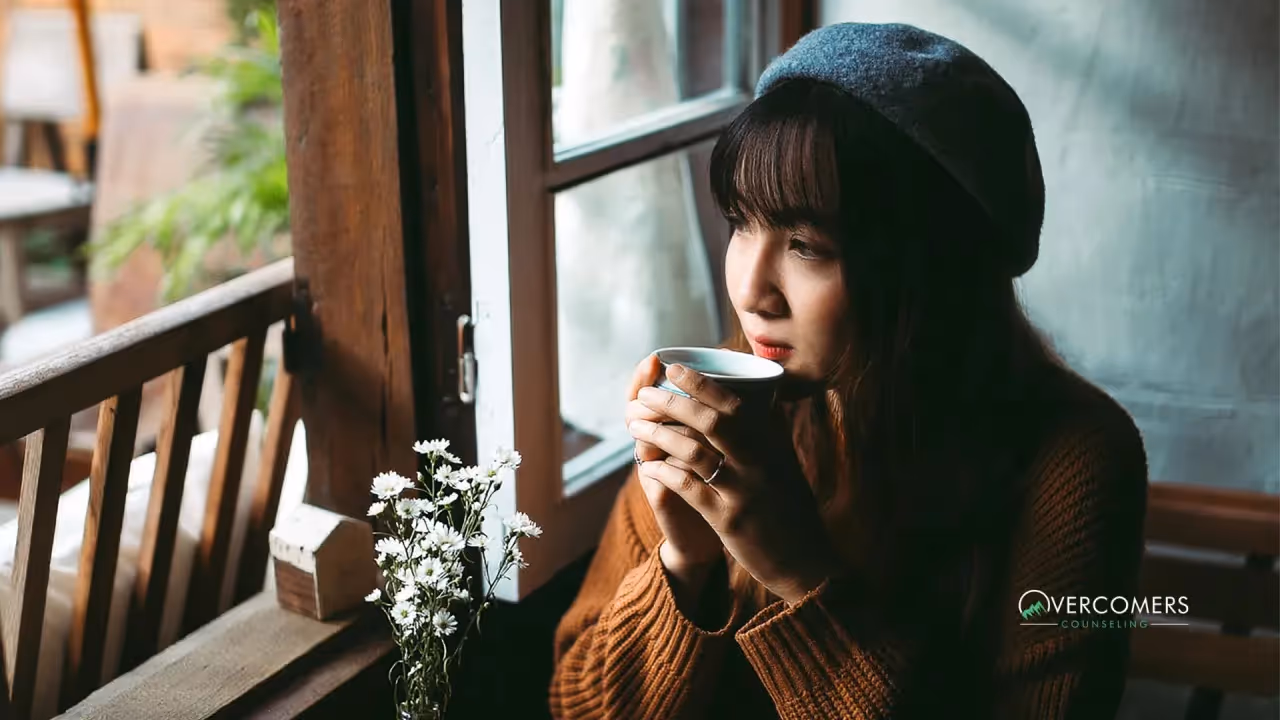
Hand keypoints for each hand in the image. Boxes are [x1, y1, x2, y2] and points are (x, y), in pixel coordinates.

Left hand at [630, 363, 841, 604]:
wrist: (804, 561)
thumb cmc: (791, 509)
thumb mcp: (786, 464)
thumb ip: (771, 433)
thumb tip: (763, 398)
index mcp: (771, 444)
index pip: (734, 403)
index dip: (701, 383)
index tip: (674, 368)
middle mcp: (758, 462)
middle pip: (711, 421)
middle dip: (673, 403)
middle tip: (645, 394)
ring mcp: (743, 490)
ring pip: (694, 452)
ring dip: (659, 435)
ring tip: (635, 425)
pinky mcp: (728, 519)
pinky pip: (688, 488)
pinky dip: (664, 473)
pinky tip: (647, 466)